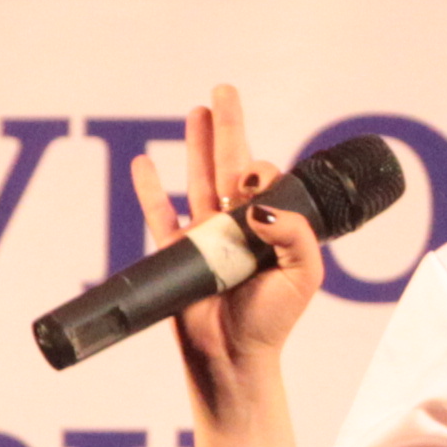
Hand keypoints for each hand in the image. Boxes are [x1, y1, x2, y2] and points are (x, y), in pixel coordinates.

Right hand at [135, 80, 327, 379]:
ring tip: (196, 110)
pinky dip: (150, 188)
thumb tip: (256, 203)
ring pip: (197, 179)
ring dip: (195, 144)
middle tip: (224, 89)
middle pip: (230, 164)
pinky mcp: (176, 252)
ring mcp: (205, 236)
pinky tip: (144, 162)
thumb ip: (293, 235)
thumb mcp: (302, 276)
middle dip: (228, 126)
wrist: (231, 357)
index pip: (265, 181)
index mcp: (270, 227)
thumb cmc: (271, 321)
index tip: (252, 183)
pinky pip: (159, 213)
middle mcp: (237, 225)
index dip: (259, 170)